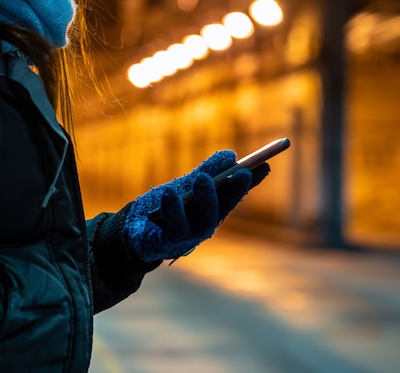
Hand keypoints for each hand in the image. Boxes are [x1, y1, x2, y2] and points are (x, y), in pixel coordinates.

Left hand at [124, 150, 268, 261]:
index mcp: (213, 210)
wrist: (134, 229)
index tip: (265, 165)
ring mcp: (187, 237)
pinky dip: (172, 210)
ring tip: (201, 177)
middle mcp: (204, 226)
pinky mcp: (165, 244)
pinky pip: (171, 230)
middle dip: (233, 191)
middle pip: (222, 209)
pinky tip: (169, 193)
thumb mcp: (186, 183)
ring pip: (200, 223)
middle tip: (241, 172)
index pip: (235, 194)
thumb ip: (208, 171)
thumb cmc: (165, 205)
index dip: (251, 182)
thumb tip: (230, 156)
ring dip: (204, 199)